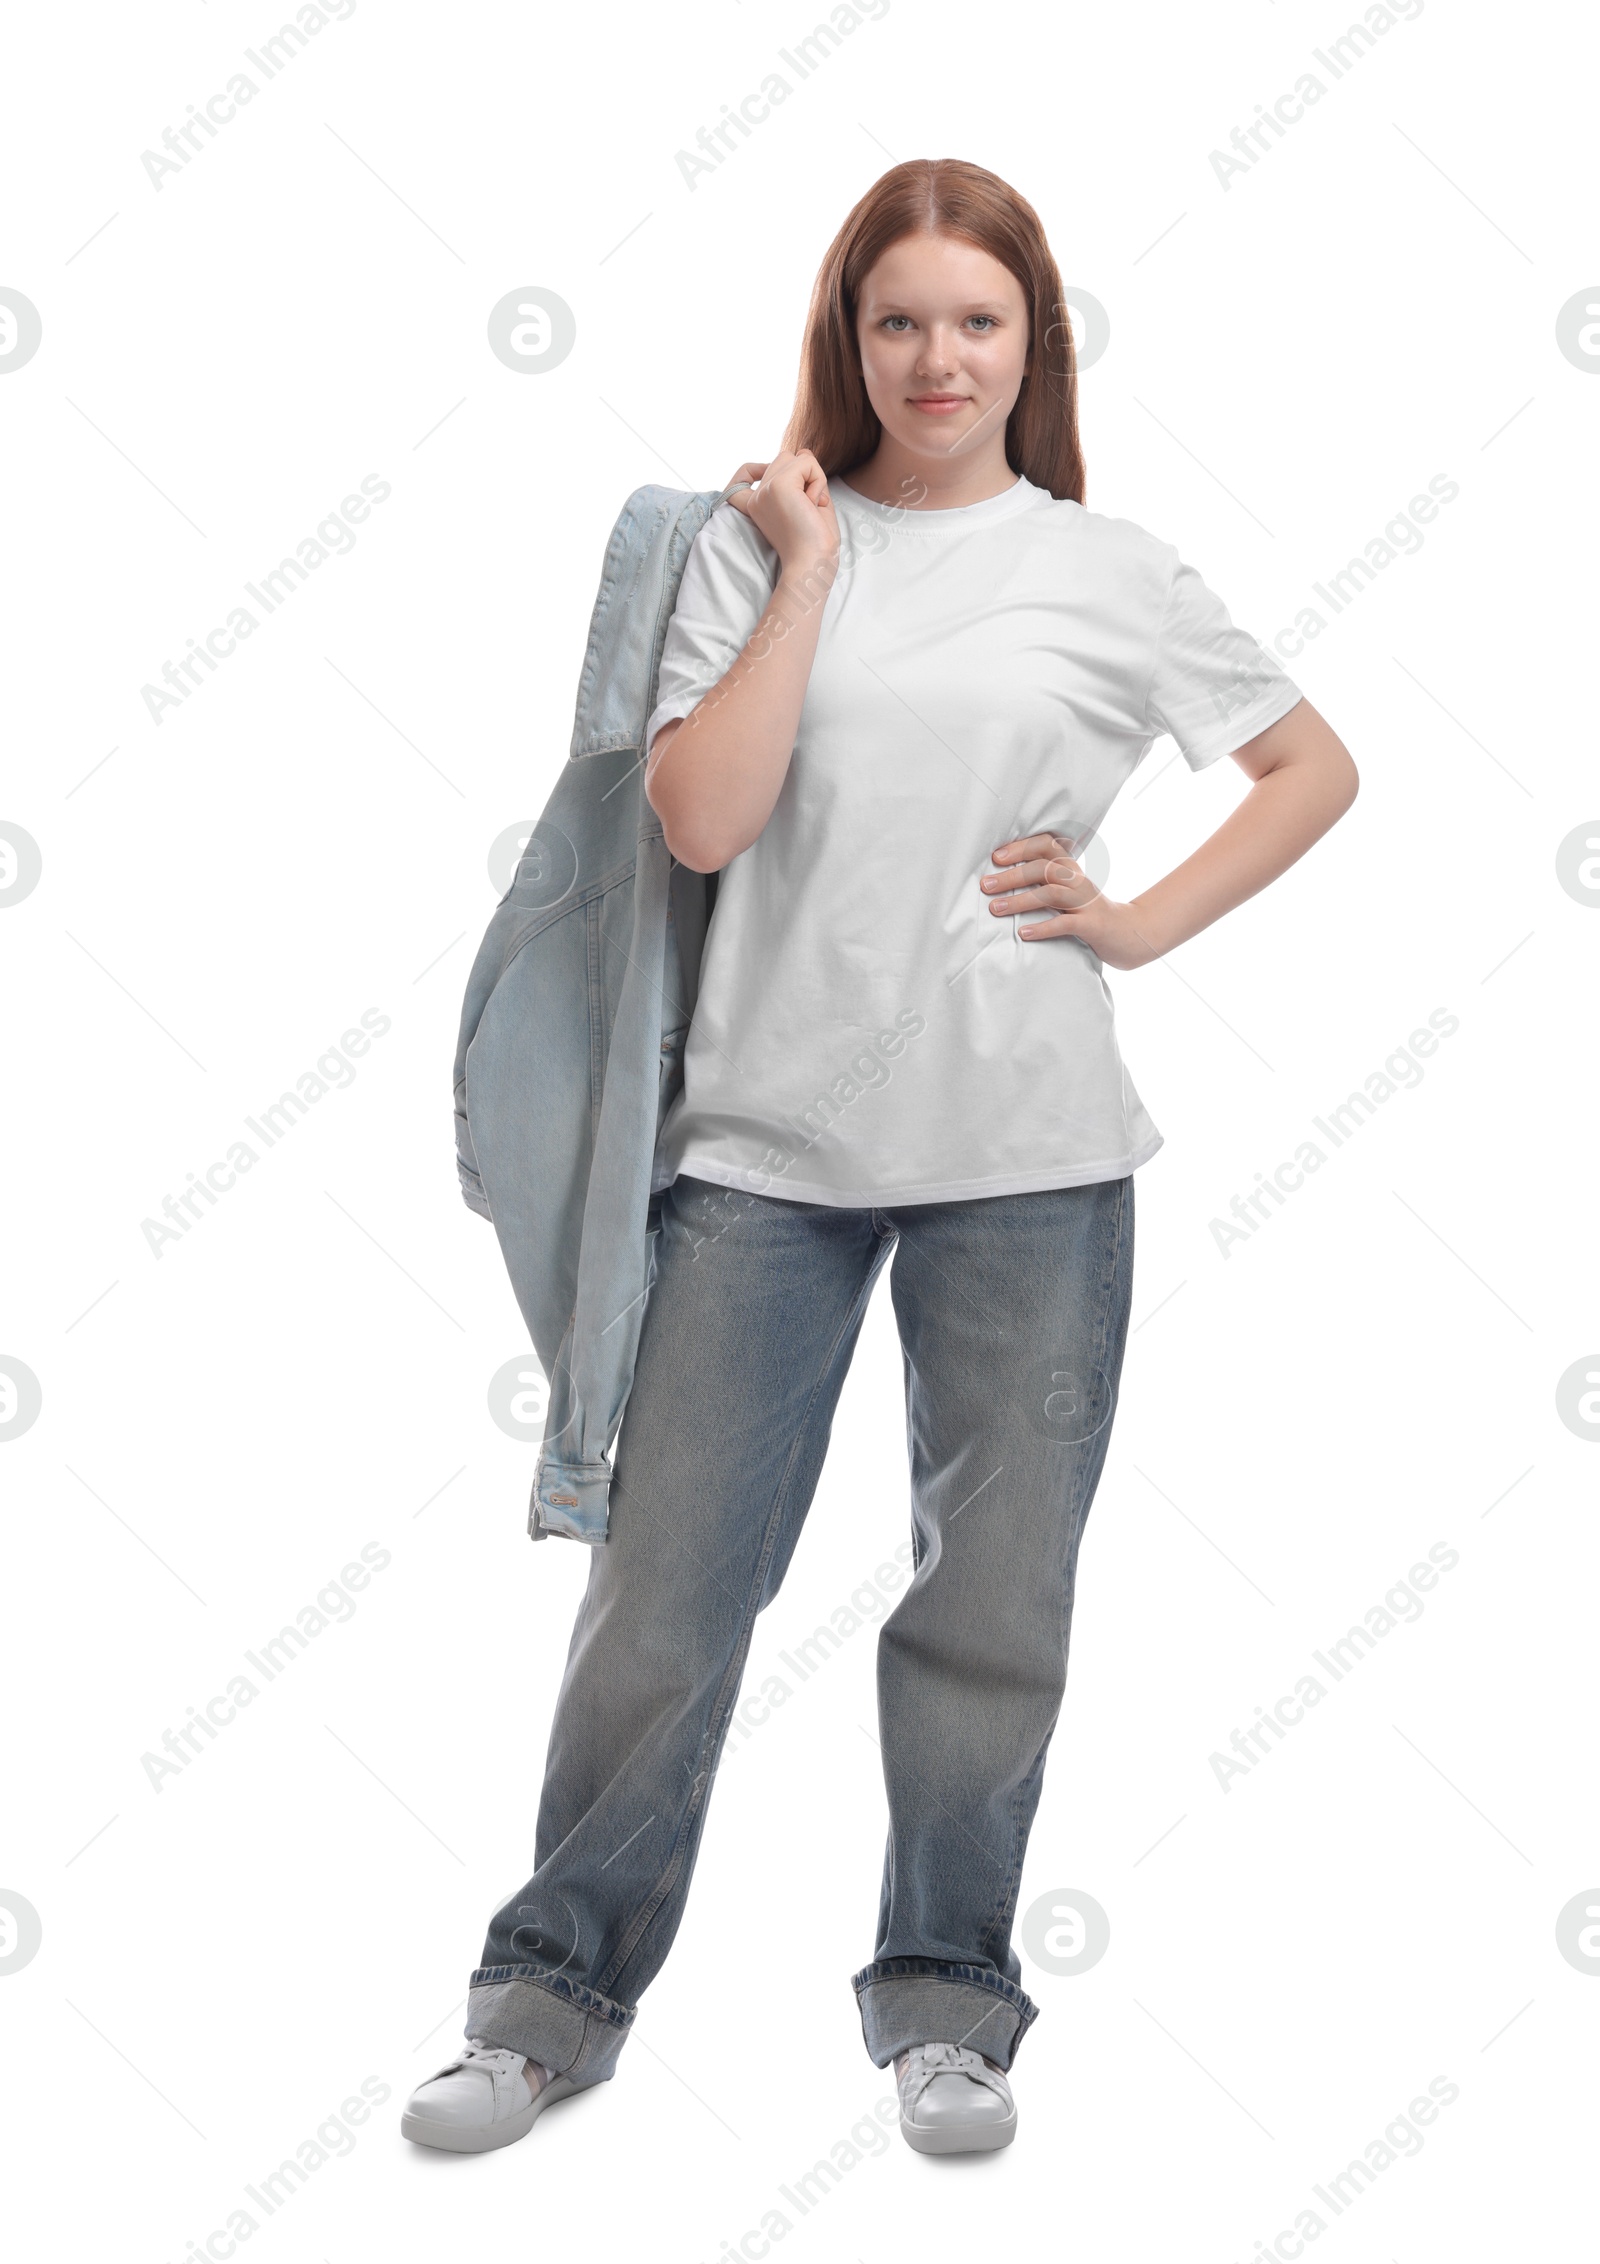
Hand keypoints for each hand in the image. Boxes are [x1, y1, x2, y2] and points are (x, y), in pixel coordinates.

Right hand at [722, 451, 839, 585]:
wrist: (812, 565)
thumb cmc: (815, 544)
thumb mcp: (808, 504)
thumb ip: (804, 478)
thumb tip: (803, 451)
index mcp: (757, 506)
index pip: (742, 476)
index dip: (753, 470)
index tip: (766, 479)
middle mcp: (757, 497)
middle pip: (784, 460)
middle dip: (805, 476)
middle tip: (810, 508)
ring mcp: (765, 491)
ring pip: (795, 457)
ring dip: (814, 478)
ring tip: (812, 507)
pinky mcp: (778, 486)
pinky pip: (807, 462)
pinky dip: (819, 480)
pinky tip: (813, 504)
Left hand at [981, 833, 1160, 969]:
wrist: (1129, 934)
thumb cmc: (1088, 913)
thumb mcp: (1068, 892)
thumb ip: (1044, 882)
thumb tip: (1002, 879)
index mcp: (1071, 869)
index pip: (1046, 846)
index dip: (1021, 848)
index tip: (996, 858)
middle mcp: (1079, 881)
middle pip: (1044, 869)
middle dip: (1012, 876)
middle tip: (985, 886)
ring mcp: (1087, 902)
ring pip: (1052, 893)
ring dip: (1020, 901)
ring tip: (995, 909)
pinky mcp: (1093, 925)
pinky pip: (1066, 923)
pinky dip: (1043, 927)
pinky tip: (1023, 934)